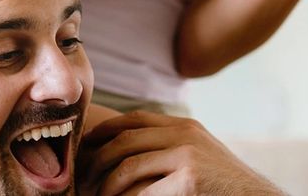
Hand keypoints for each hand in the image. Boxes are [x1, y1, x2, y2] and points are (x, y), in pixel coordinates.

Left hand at [76, 112, 284, 195]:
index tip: (87, 145)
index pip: (135, 118)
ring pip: (128, 166)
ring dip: (106, 186)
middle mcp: (184, 134)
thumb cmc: (225, 186)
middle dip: (97, 159)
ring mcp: (187, 155)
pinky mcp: (189, 180)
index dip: (105, 130)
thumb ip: (172, 146)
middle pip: (125, 140)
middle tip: (83, 179)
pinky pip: (143, 192)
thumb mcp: (201, 155)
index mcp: (185, 125)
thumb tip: (130, 152)